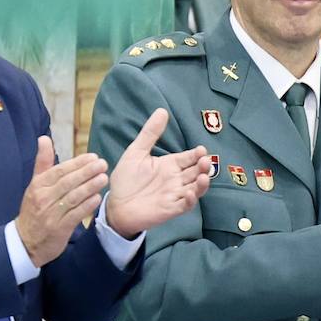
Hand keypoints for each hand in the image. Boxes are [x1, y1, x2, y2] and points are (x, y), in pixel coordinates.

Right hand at [17, 137, 108, 266]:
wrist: (25, 241)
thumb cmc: (34, 209)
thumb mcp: (35, 185)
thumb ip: (43, 162)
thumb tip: (44, 139)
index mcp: (38, 185)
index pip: (59, 171)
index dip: (77, 163)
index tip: (93, 157)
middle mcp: (43, 198)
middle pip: (67, 182)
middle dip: (86, 172)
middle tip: (103, 164)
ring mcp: (51, 214)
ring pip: (72, 197)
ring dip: (90, 187)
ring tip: (104, 178)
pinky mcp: (58, 229)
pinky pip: (75, 215)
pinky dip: (86, 206)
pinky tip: (97, 198)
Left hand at [105, 108, 210, 238]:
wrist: (115, 204)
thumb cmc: (126, 179)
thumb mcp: (136, 152)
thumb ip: (150, 133)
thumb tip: (162, 110)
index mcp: (170, 165)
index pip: (189, 158)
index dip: (197, 154)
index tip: (201, 149)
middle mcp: (175, 180)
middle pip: (196, 172)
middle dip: (203, 167)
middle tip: (205, 160)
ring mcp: (175, 195)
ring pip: (195, 189)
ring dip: (202, 183)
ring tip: (204, 176)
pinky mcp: (170, 209)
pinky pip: (185, 205)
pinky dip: (190, 200)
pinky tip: (189, 193)